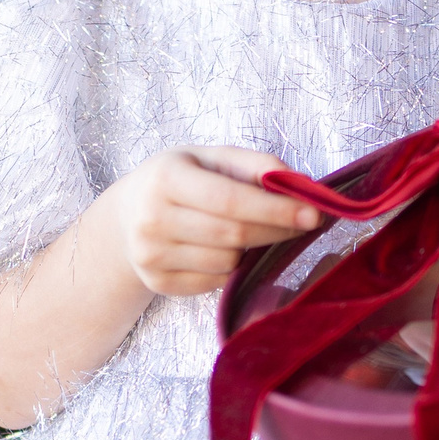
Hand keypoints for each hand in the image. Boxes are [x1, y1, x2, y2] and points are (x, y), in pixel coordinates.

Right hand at [106, 146, 321, 297]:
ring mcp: (151, 255)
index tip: (313, 214)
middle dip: (277, 231)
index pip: (230, 200)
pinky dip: (232, 268)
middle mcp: (152, 218)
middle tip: (304, 223)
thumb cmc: (179, 179)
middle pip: (233, 235)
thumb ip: (255, 164)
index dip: (275, 210)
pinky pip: (215, 282)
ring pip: (227, 262)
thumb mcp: (210, 157)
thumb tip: (298, 185)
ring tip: (251, 231)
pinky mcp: (156, 282)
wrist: (125, 216)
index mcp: (166, 178)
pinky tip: (226, 249)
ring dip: (252, 250)